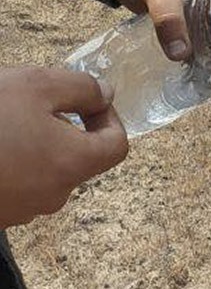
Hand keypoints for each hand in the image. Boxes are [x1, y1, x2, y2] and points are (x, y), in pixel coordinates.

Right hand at [0, 67, 127, 227]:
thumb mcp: (37, 85)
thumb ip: (82, 88)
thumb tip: (105, 94)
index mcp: (74, 163)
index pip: (116, 146)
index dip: (108, 118)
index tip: (88, 100)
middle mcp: (53, 194)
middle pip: (78, 158)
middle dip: (64, 127)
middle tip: (33, 104)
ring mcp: (21, 209)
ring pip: (44, 170)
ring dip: (33, 144)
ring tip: (4, 120)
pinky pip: (15, 183)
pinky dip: (10, 162)